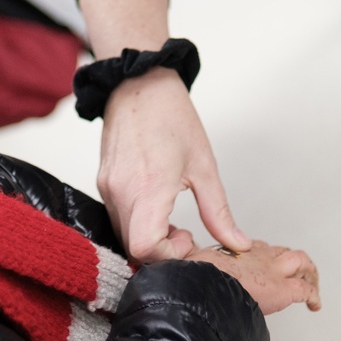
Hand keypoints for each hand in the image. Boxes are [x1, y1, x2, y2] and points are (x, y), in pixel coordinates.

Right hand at [98, 67, 251, 262]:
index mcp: (149, 187)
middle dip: (163, 250)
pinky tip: (157, 206)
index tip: (188, 239)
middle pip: (134, 248)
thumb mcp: (204, 166)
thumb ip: (219, 212)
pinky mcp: (102, 184)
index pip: (144, 248)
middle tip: (186, 233)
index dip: (168, 256)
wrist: (139, 84)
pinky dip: (138, 223)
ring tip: (172, 217)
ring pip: (124, 236)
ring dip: (150, 237)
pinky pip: (117, 218)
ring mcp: (108, 188)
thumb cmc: (171, 117)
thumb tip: (238, 244)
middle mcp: (121, 191)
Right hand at [188, 239, 321, 314]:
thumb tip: (173, 240)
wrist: (205, 286)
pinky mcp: (283, 289)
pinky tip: (315, 305)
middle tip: (293, 272)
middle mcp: (258, 255)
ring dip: (308, 272)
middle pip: (280, 252)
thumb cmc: (194, 275)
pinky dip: (314, 296)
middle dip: (289, 261)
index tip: (259, 266)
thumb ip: (180, 251)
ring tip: (310, 283)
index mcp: (235, 249)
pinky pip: (306, 290)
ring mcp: (273, 271)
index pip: (255, 248)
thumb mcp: (183, 258)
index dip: (261, 256)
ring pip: (301, 262)